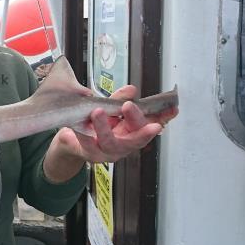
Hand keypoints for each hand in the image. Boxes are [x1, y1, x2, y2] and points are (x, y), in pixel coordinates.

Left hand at [43, 85, 178, 182]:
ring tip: (98, 112)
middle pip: (135, 137)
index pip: (151, 126)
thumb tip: (132, 90)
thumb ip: (120, 99)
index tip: (170, 110)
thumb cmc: (95, 125)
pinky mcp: (90, 154)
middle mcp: (124, 145)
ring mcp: (108, 152)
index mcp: (132, 133)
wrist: (74, 141)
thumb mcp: (110, 109)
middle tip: (128, 105)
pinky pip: (87, 144)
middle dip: (135, 120)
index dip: (162, 118)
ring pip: (110, 143)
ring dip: (104, 127)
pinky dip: (84, 133)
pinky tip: (79, 125)